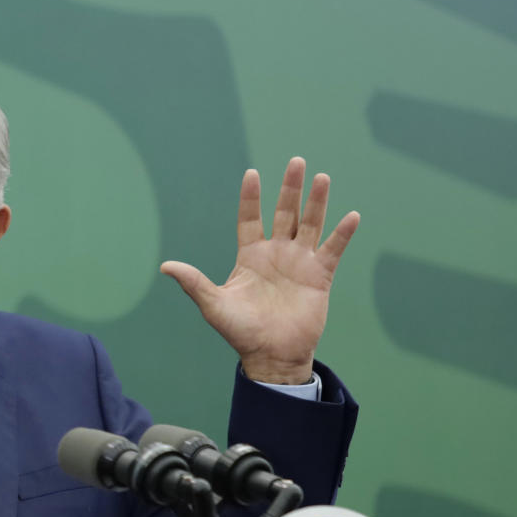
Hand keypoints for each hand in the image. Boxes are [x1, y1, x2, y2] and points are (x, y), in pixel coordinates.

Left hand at [160, 157, 358, 383]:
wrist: (271, 355)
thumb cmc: (240, 332)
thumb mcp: (214, 305)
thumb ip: (194, 282)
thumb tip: (164, 266)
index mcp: (250, 256)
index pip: (250, 218)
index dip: (251, 197)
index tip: (252, 173)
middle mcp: (276, 253)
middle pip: (285, 212)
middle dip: (290, 188)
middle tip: (296, 161)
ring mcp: (299, 262)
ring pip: (309, 224)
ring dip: (316, 202)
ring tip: (321, 177)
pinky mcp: (320, 276)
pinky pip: (333, 249)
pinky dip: (342, 233)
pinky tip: (352, 216)